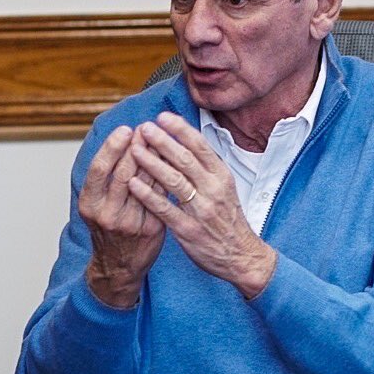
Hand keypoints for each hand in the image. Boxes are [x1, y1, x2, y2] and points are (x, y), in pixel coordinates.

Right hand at [80, 126, 165, 307]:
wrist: (118, 266)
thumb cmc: (108, 228)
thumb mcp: (96, 204)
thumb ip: (105, 178)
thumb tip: (122, 140)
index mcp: (89, 204)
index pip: (100, 169)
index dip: (112, 147)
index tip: (125, 129)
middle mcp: (107, 214)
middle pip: (124, 173)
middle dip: (137, 147)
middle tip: (148, 127)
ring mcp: (130, 223)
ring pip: (146, 183)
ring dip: (155, 158)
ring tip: (162, 139)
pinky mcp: (151, 228)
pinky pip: (161, 196)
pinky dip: (166, 177)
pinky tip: (173, 161)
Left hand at [127, 112, 277, 298]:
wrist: (241, 256)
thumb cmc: (227, 218)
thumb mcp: (224, 187)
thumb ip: (206, 166)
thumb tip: (186, 137)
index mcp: (221, 176)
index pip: (200, 146)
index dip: (180, 130)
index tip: (162, 117)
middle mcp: (213, 189)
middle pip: (185, 159)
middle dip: (163, 141)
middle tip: (144, 128)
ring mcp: (201, 210)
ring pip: (174, 181)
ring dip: (152, 164)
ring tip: (134, 150)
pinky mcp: (188, 230)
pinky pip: (165, 209)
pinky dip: (148, 195)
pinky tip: (132, 184)